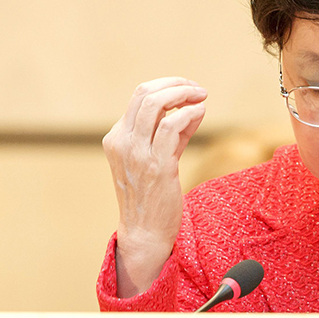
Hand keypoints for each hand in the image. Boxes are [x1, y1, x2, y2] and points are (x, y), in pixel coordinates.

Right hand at [102, 77, 207, 296]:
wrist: (145, 233)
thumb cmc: (152, 197)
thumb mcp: (158, 159)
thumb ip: (172, 134)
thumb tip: (194, 109)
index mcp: (116, 138)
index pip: (138, 97)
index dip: (166, 87)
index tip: (188, 90)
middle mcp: (122, 142)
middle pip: (144, 94)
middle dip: (175, 84)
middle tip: (197, 89)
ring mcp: (136, 154)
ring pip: (155, 104)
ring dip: (183, 94)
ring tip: (202, 96)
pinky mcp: (156, 165)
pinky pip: (172, 126)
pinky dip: (189, 114)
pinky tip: (200, 113)